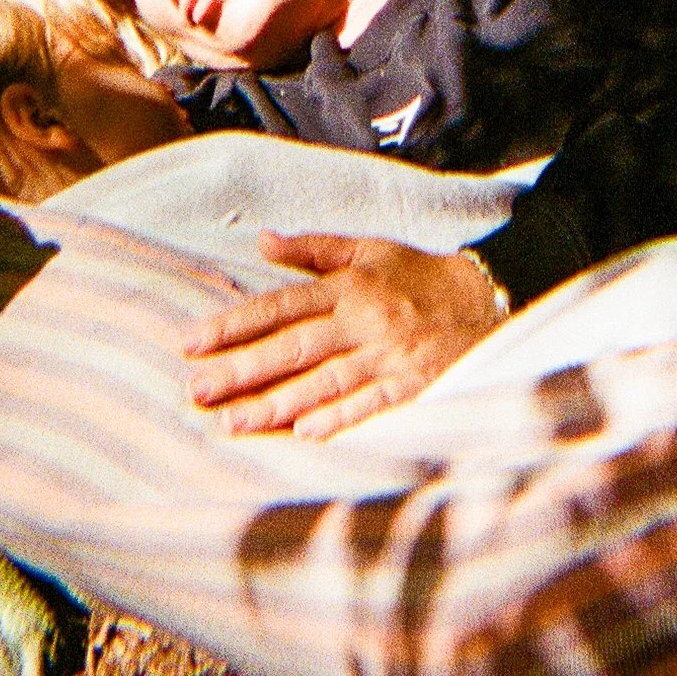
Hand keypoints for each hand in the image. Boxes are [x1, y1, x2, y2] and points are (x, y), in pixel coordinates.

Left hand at [181, 234, 505, 439]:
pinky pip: (369, 404)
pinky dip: (338, 418)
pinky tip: (303, 433)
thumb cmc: (417, 275)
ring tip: (231, 421)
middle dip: (242, 370)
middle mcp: (362, 321)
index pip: (280, 306)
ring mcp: (385, 356)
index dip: (234, 324)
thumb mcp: (368, 248)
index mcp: (348, 287)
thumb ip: (313, 248)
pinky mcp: (410, 385)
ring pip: (322, 382)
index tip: (191, 342)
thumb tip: (262, 242)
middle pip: (293, 348)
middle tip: (196, 390)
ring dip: (276, 403)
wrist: (485, 298)